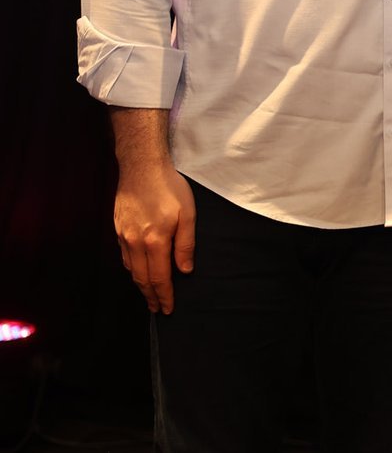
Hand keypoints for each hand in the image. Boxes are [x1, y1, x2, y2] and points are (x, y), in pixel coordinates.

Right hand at [114, 161, 195, 313]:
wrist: (141, 167)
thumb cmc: (169, 188)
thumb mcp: (187, 214)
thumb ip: (186, 244)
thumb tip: (185, 270)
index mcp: (155, 241)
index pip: (159, 277)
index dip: (164, 295)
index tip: (168, 309)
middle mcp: (135, 243)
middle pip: (142, 278)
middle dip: (151, 296)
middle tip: (158, 309)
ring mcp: (123, 236)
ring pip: (130, 269)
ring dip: (140, 285)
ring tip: (149, 295)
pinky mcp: (118, 229)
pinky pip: (124, 256)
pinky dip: (131, 269)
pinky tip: (137, 271)